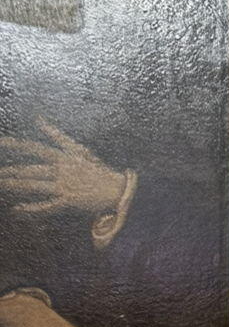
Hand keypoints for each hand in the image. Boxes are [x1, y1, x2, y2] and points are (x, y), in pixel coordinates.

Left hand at [0, 119, 129, 217]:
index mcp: (65, 157)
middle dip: (10, 172)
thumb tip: (38, 118)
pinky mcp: (69, 201)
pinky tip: (17, 208)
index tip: (1, 142)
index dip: (16, 145)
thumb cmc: (98, 169)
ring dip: (15, 186)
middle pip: (30, 170)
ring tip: (1, 183)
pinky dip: (32, 208)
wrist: (118, 190)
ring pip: (34, 186)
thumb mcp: (78, 149)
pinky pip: (47, 205)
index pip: (36, 148)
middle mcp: (63, 170)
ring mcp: (65, 186)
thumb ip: (56, 135)